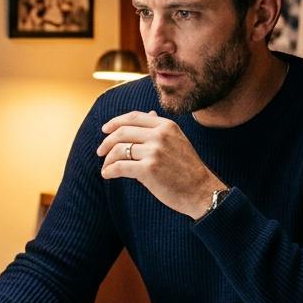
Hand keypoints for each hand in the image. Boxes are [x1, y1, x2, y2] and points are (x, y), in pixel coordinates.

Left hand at [97, 110, 226, 218]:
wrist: (202, 191)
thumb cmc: (188, 169)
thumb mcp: (178, 141)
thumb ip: (161, 128)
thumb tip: (149, 112)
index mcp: (167, 126)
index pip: (134, 117)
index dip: (115, 121)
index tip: (105, 129)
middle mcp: (160, 135)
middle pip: (122, 132)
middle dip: (107, 142)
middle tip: (100, 151)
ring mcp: (154, 151)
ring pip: (119, 150)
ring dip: (108, 159)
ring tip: (106, 167)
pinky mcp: (148, 169)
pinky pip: (120, 167)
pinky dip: (109, 171)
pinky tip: (107, 175)